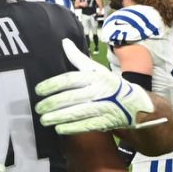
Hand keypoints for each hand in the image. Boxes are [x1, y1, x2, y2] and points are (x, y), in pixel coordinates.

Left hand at [34, 39, 156, 134]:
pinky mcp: (106, 122)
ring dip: (58, 117)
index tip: (38, 90)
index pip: (69, 79)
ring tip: (43, 120)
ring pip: (77, 112)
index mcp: (94, 76)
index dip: (52, 84)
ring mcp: (103, 107)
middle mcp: (98, 91)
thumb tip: (64, 42)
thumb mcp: (96, 68)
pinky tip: (59, 129)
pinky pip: (86, 125)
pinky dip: (72, 128)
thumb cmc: (109, 84)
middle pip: (71, 97)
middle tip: (38, 108)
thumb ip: (77, 57)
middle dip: (51, 104)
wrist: (134, 103)